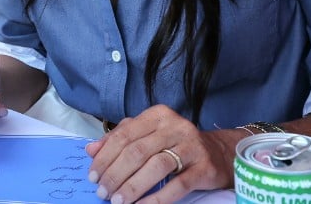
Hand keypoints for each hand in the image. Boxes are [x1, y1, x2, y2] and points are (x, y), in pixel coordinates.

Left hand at [86, 104, 236, 203]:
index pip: (123, 135)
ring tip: (117, 201)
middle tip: (103, 192)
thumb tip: (90, 150)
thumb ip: (119, 140)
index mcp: (157, 115)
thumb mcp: (147, 136)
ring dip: (132, 187)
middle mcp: (175, 126)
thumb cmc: (176, 145)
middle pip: (137, 151)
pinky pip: (176, 185)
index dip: (105, 157)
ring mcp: (191, 146)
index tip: (92, 176)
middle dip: (115, 174)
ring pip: (155, 166)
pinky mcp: (204, 166)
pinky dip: (156, 198)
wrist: (219, 154)